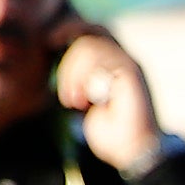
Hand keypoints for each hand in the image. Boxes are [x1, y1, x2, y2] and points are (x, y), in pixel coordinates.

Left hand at [49, 15, 164, 173]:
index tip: (48, 42)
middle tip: (49, 47)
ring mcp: (130, 65)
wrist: (136, 154)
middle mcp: (125, 61)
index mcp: (116, 66)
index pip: (94, 34)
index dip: (70, 31)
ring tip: (70, 100)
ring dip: (71, 69)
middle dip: (67, 33)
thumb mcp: (86, 103)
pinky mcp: (132, 73)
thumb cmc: (113, 134)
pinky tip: (80, 100)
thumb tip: (63, 70)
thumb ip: (79, 83)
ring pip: (90, 44)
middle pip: (91, 30)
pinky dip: (81, 76)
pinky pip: (100, 58)